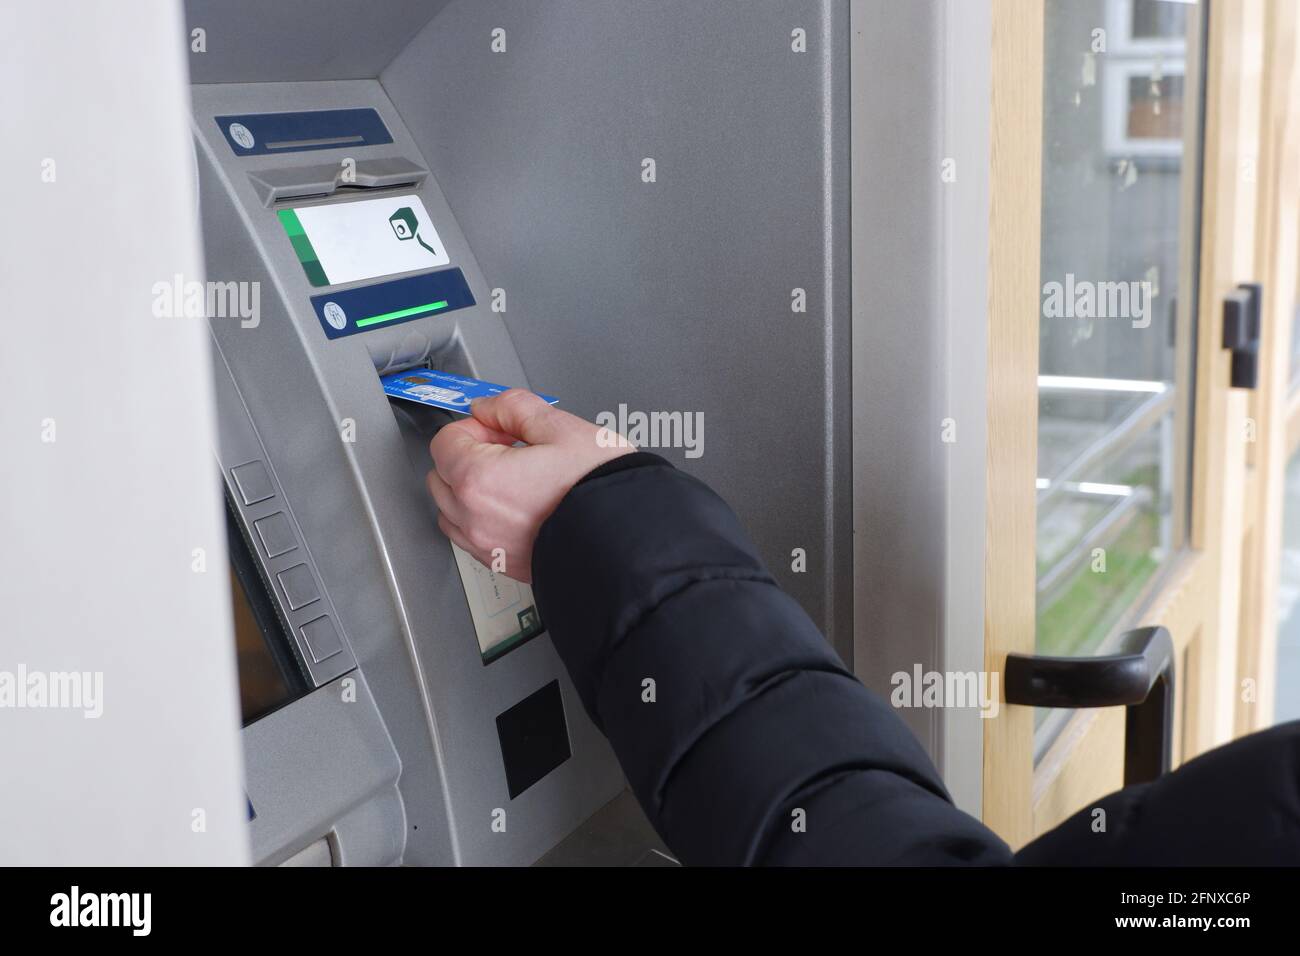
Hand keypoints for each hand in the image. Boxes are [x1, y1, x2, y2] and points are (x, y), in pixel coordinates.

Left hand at [427, 389, 633, 581]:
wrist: (627, 542)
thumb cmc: (600, 490)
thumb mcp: (562, 428)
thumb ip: (514, 408)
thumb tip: (488, 408)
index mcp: (479, 477)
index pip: (446, 441)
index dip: (475, 427)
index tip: (502, 429)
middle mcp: (473, 516)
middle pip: (441, 475)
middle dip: (469, 456)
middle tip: (511, 450)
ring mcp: (484, 545)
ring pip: (451, 509)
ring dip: (470, 490)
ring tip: (514, 481)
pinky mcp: (500, 565)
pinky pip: (470, 537)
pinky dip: (481, 518)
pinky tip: (518, 507)